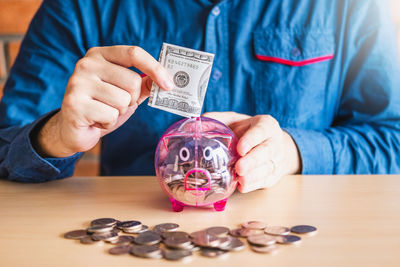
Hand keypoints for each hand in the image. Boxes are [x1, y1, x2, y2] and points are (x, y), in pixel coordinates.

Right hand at [34, 46, 173, 157]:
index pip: (134, 53)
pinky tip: (96, 121)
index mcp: (100, 55)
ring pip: (123, 100)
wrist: (73, 129)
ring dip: (119, 112)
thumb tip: (166, 80)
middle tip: (116, 104)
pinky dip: (108, 122)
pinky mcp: (74, 103)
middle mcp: (86, 64)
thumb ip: (143, 84)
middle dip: (132, 99)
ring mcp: (78, 82)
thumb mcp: (125, 92)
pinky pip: (111, 115)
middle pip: (133, 81)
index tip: (169, 85)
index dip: (155, 68)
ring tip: (103, 112)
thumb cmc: (102, 107)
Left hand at [203, 112, 300, 192]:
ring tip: (240, 180)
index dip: (251, 140)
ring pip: (267, 168)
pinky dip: (253, 185)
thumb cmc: (248, 132)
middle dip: (252, 161)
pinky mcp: (273, 175)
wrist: (271, 144)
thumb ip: (218, 120)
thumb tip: (198, 123)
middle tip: (239, 168)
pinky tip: (243, 186)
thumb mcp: (235, 121)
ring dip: (253, 176)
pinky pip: (265, 181)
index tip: (240, 148)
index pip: (261, 131)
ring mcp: (276, 160)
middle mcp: (274, 142)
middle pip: (267, 151)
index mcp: (266, 125)